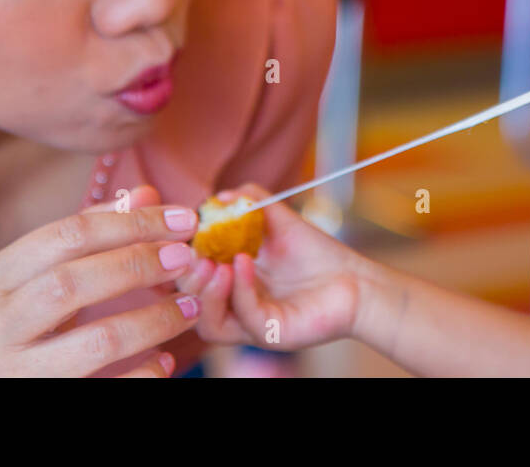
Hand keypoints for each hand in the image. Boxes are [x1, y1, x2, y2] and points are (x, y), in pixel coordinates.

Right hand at [0, 184, 202, 376]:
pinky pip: (107, 391)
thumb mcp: (30, 277)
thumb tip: (146, 195)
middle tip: (186, 257)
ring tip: (190, 307)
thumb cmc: (9, 327)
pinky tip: (165, 359)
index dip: (131, 223)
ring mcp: (13, 375)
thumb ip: (84, 235)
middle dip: (139, 264)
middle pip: (74, 283)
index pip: (66, 236)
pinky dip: (144, 374)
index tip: (182, 219)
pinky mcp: (43, 406)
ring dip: (155, 320)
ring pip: (98, 342)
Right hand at [175, 184, 366, 351]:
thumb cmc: (316, 255)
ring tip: (212, 263)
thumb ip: (249, 202)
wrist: (355, 280)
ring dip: (204, 291)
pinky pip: (243, 317)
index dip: (173, 260)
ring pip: (208, 322)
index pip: (186, 279)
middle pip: (188, 304)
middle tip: (190, 252)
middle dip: (184, 277)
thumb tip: (218, 197)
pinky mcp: (271, 333)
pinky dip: (238, 289)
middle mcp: (233, 307)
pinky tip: (242, 262)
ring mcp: (250, 324)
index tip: (173, 234)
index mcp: (227, 283)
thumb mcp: (277, 220)